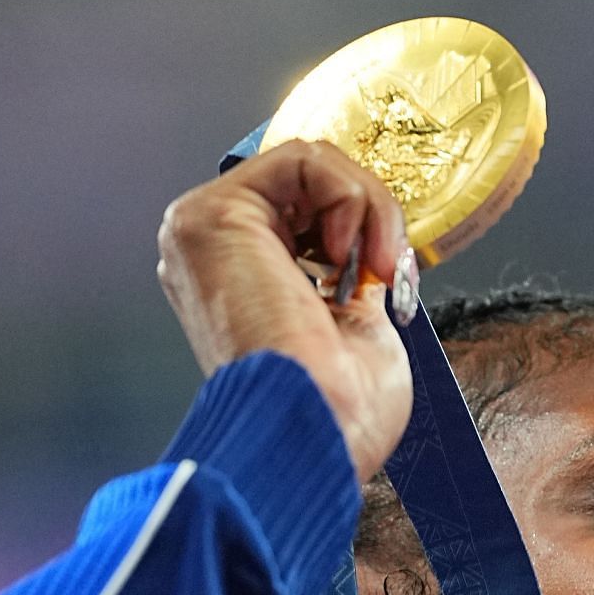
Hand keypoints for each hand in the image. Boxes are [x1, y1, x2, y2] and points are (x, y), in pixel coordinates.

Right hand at [156, 139, 419, 481]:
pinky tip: (348, 254)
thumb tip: (371, 246)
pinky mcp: (211, 216)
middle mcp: (211, 255)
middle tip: (390, 268)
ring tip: (374, 264)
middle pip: (307, 185)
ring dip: (367, 207)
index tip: (391, 276)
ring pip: (309, 167)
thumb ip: (349, 277)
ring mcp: (203, 232)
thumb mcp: (357, 327)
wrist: (318, 433)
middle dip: (370, 215)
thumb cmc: (339, 411)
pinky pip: (301, 161)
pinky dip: (350, 196)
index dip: (362, 229)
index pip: (305, 214)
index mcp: (239, 284)